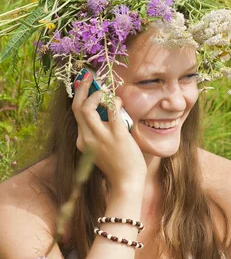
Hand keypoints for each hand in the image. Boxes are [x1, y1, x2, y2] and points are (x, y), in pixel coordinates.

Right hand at [72, 71, 146, 187]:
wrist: (126, 182)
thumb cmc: (118, 166)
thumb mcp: (101, 149)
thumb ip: (100, 132)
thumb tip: (108, 112)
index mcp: (82, 140)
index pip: (76, 114)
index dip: (79, 96)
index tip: (84, 85)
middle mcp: (86, 138)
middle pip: (77, 108)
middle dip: (82, 89)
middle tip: (88, 76)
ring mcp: (100, 137)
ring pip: (87, 108)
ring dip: (96, 95)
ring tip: (105, 91)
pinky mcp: (116, 136)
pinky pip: (112, 111)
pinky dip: (114, 102)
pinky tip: (118, 101)